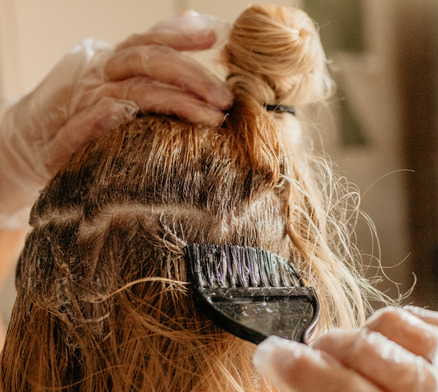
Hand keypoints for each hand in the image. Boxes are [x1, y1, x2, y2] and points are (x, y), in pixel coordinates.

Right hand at [0, 12, 232, 227]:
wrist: (31, 141)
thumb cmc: (88, 107)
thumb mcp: (121, 75)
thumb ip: (157, 53)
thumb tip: (199, 22)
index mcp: (114, 62)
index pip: (149, 41)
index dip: (180, 36)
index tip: (215, 36)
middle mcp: (99, 76)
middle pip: (147, 63)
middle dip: (191, 77)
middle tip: (225, 98)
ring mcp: (81, 104)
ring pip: (130, 93)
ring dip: (173, 102)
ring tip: (209, 116)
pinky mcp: (64, 140)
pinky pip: (81, 125)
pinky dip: (98, 119)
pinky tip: (121, 113)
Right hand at [253, 307, 437, 391]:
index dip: (295, 373)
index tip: (268, 359)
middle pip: (359, 351)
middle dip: (318, 350)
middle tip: (299, 355)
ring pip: (387, 324)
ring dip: (359, 338)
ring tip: (354, 358)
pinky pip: (419, 318)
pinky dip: (396, 332)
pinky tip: (395, 352)